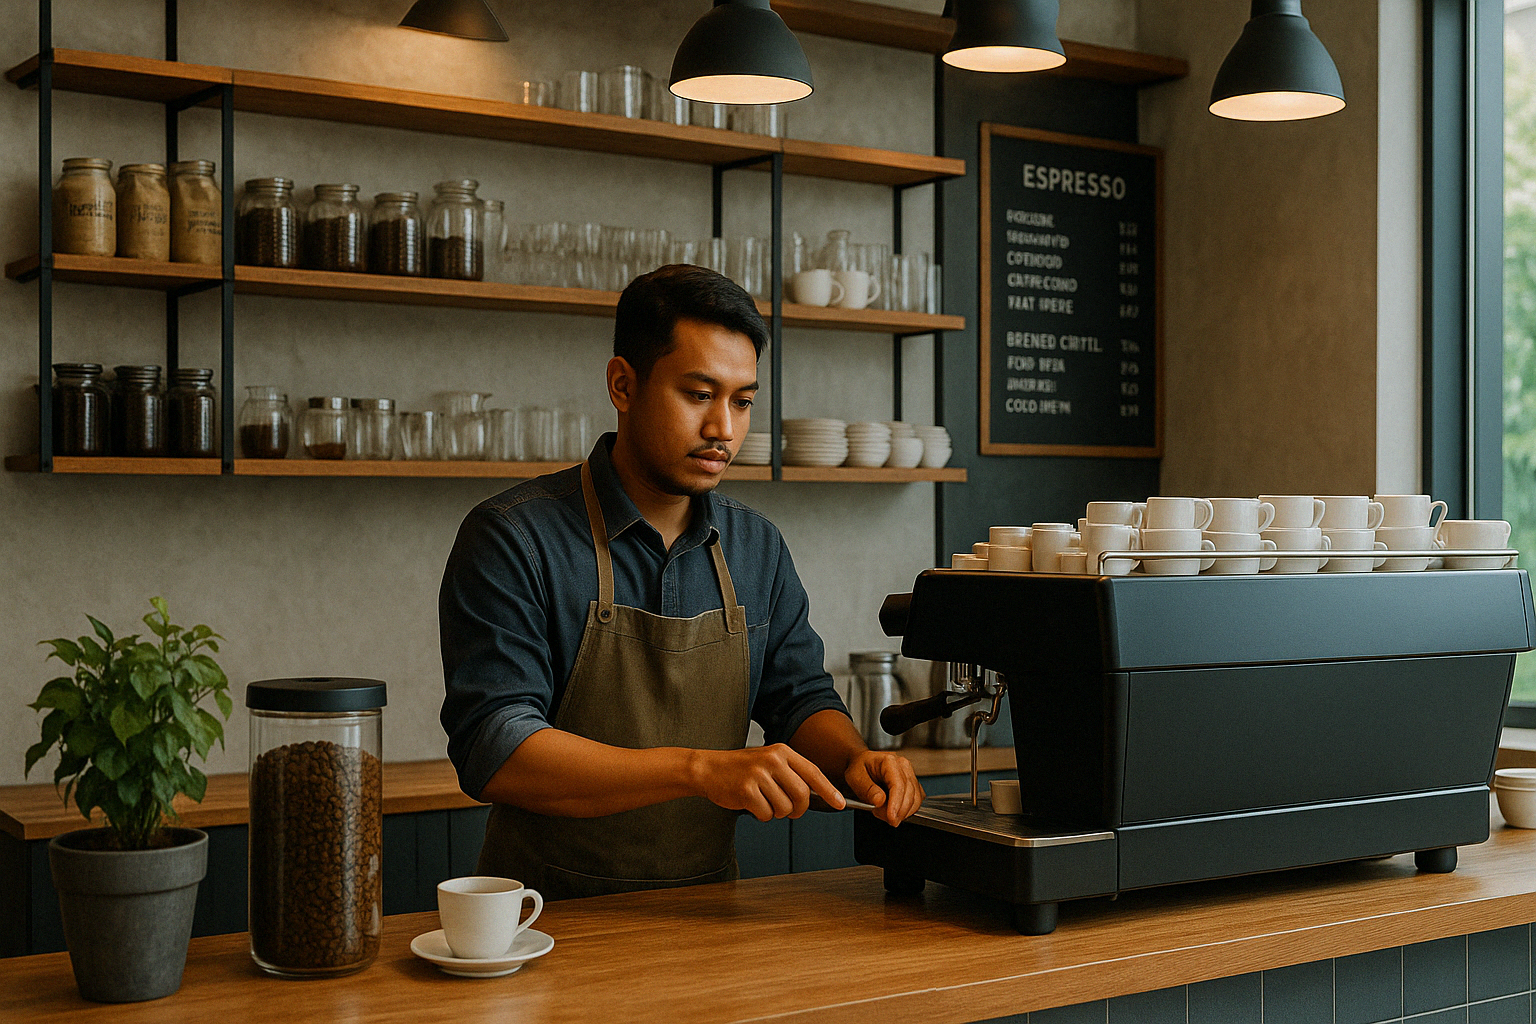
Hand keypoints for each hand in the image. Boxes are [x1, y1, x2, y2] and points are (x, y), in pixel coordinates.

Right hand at [691, 744, 845, 821]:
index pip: (813, 772)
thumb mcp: (769, 761)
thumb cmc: (741, 768)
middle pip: (802, 795)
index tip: (840, 803)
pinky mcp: (746, 790)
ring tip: (763, 801)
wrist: (709, 768)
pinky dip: (762, 815)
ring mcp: (759, 775)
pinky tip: (751, 804)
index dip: (829, 790)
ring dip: (776, 812)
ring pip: (785, 808)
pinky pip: (766, 814)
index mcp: (781, 751)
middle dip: (798, 809)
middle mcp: (772, 760)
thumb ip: (791, 773)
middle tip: (789, 810)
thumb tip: (817, 794)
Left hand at [843, 751, 923, 826]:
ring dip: (901, 812)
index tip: (891, 818)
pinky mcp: (914, 785)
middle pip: (910, 794)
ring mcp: (910, 775)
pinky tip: (892, 810)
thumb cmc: (859, 769)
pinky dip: (906, 811)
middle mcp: (903, 766)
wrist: (862, 765)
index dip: (896, 804)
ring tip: (883, 812)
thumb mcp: (855, 777)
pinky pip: (916, 802)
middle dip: (897, 811)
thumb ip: (867, 789)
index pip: (898, 785)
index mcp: (889, 762)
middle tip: (880, 816)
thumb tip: (880, 801)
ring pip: (915, 800)